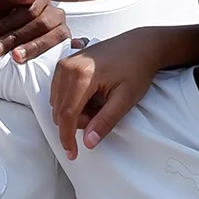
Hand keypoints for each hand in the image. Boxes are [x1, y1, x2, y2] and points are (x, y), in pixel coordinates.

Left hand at [0, 0, 72, 62]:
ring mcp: (62, 28)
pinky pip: (60, 47)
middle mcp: (54, 11)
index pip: (28, 7)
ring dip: (30, 47)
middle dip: (15, 36)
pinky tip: (30, 60)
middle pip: (39, 22)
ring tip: (13, 57)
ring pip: (50, 35)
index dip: (8, 22)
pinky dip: (43, 52)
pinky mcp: (65, 44)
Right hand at [48, 36, 158, 158]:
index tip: (72, 154)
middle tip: (102, 115)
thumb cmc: (136, 69)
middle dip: (78, 122)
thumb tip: (88, 142)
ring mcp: (63, 64)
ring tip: (99, 104)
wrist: (140, 45)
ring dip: (75, 112)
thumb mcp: (125, 99)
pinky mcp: (64, 64)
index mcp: (81, 75)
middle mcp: (67, 67)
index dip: (67, 138)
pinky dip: (72, 102)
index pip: (66, 115)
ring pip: (57, 103)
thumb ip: (105, 121)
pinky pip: (59, 92)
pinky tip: (91, 97)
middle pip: (60, 111)